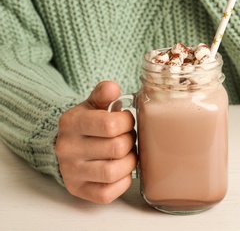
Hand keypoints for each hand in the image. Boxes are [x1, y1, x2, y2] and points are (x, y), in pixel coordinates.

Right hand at [56, 81, 136, 203]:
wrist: (67, 145)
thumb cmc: (88, 124)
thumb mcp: (93, 104)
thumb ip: (103, 94)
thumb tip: (113, 88)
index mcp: (71, 123)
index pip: (110, 125)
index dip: (128, 123)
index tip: (128, 121)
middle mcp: (67, 148)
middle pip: (116, 148)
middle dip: (130, 142)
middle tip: (129, 138)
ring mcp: (71, 172)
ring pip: (113, 172)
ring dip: (129, 162)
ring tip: (127, 154)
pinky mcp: (78, 190)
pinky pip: (108, 193)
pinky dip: (122, 182)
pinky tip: (121, 170)